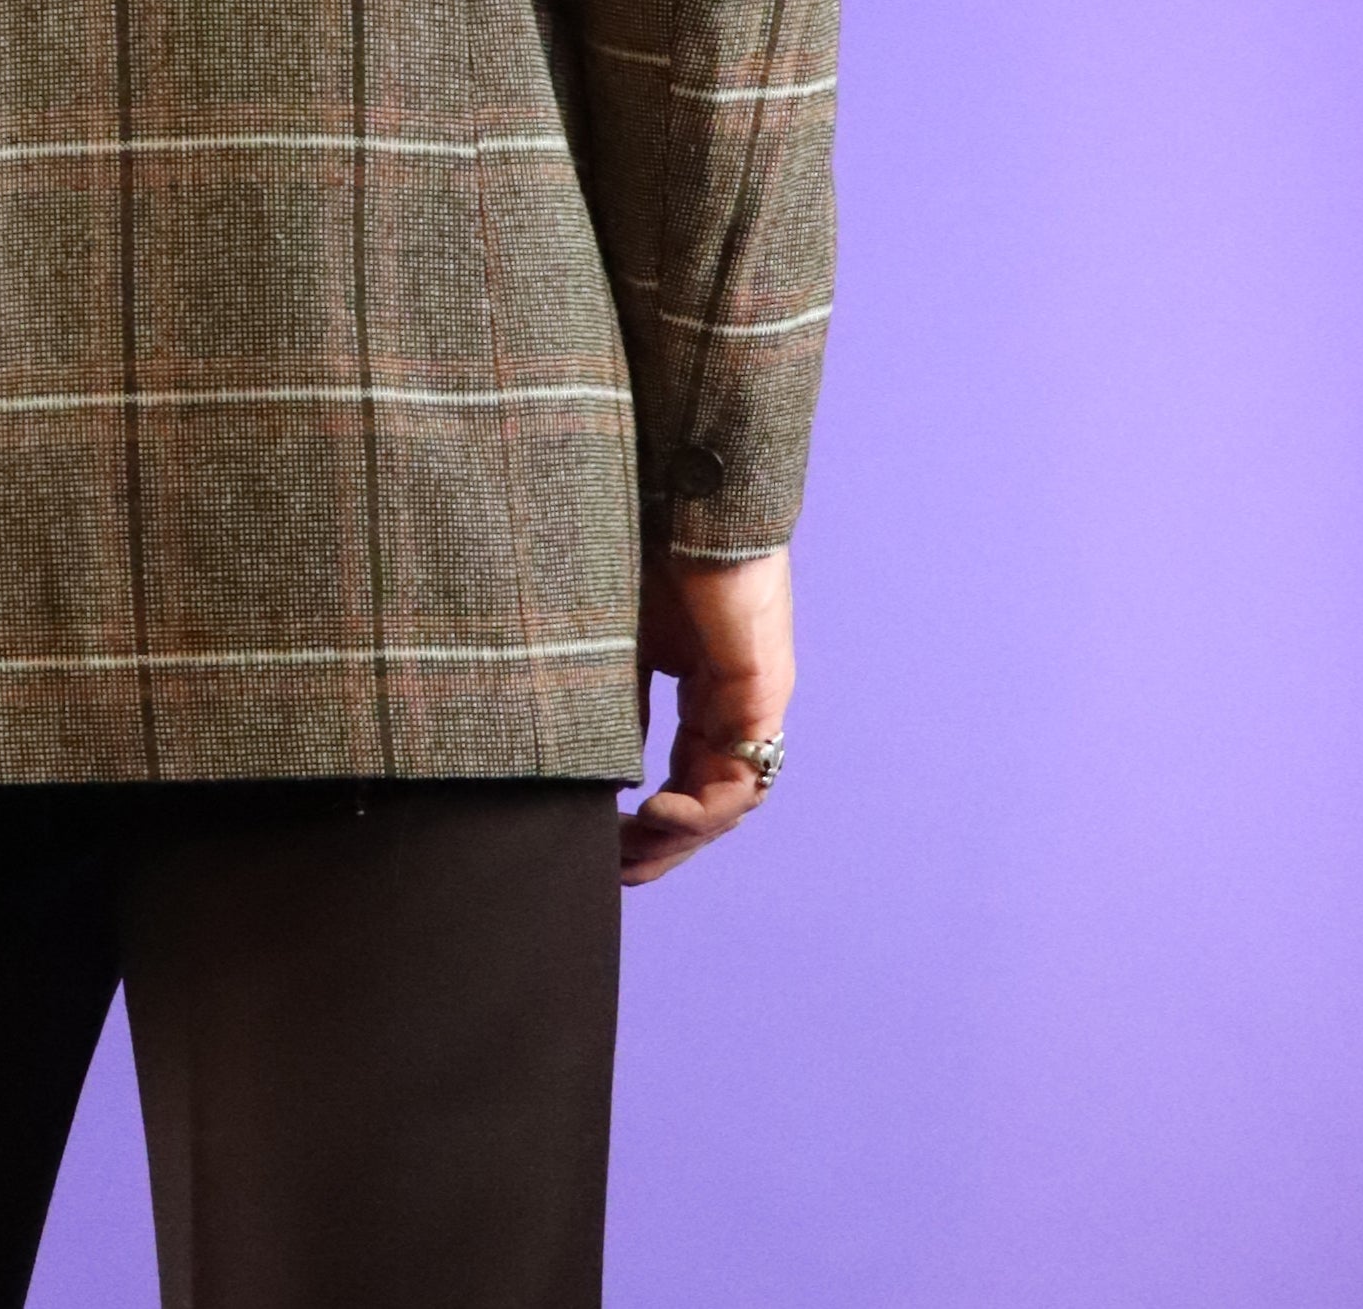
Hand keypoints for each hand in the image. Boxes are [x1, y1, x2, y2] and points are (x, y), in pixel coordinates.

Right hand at [618, 543, 794, 886]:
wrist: (685, 490)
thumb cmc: (647, 546)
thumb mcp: (618, 643)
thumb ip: (616, 703)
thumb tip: (600, 768)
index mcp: (704, 688)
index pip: (686, 775)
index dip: (651, 821)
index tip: (606, 847)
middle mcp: (736, 702)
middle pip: (712, 801)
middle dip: (665, 847)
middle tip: (619, 872)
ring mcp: (754, 699)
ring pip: (730, 800)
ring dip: (681, 837)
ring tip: (632, 852)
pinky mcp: (763, 690)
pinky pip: (743, 774)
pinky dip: (701, 809)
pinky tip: (656, 813)